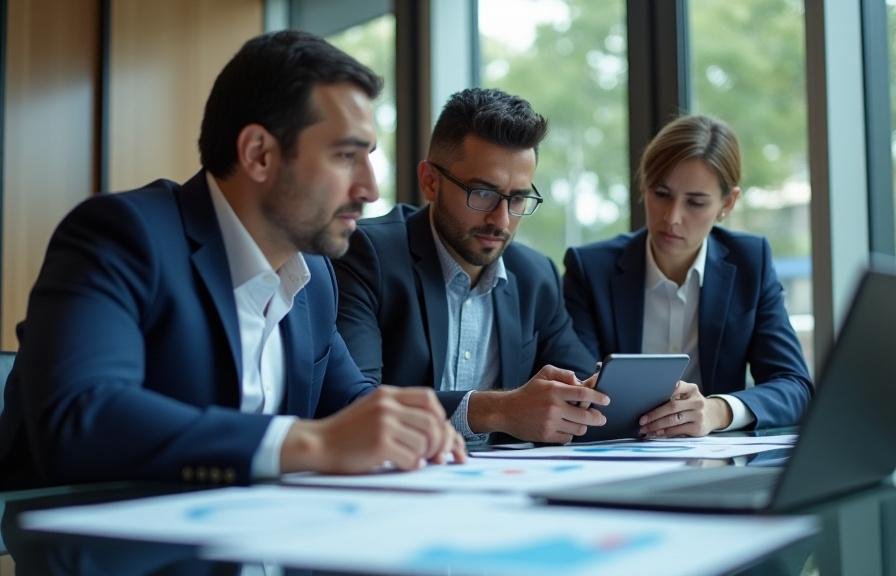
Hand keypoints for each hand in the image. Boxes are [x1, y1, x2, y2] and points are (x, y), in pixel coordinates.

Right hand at [280, 385, 466, 473]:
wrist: (318, 443)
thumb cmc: (347, 433)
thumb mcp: (372, 410)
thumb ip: (398, 412)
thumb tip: (434, 430)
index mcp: (387, 394)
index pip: (428, 398)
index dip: (440, 417)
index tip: (440, 433)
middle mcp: (387, 405)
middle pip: (432, 422)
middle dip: (440, 441)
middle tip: (437, 455)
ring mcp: (383, 423)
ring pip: (424, 441)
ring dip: (425, 455)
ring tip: (416, 460)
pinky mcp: (380, 444)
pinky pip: (411, 457)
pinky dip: (412, 465)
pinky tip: (404, 466)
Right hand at [468, 364, 609, 442]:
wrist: (506, 411)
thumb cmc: (528, 392)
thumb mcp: (544, 374)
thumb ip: (564, 374)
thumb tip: (581, 381)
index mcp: (554, 390)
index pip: (583, 393)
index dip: (598, 397)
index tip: (606, 400)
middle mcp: (553, 407)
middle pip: (586, 415)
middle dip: (597, 417)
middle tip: (601, 417)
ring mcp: (550, 423)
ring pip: (579, 428)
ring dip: (583, 425)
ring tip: (580, 421)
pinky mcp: (546, 435)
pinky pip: (568, 438)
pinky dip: (570, 434)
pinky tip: (566, 428)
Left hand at [638, 380, 732, 436]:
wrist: (715, 415)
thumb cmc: (693, 403)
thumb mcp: (688, 393)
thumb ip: (674, 393)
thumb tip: (649, 400)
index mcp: (691, 389)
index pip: (676, 387)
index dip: (662, 391)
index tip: (647, 397)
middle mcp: (696, 401)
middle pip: (671, 407)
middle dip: (654, 415)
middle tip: (642, 420)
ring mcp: (698, 415)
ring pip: (673, 420)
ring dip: (656, 426)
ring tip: (645, 429)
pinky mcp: (698, 428)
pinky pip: (677, 430)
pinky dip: (664, 432)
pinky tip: (656, 433)